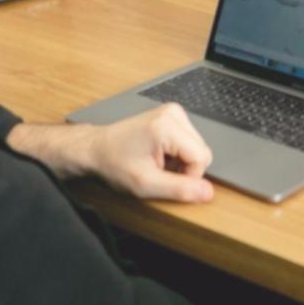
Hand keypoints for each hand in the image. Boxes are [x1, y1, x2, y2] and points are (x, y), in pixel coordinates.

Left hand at [87, 103, 213, 202]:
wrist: (95, 149)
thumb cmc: (114, 164)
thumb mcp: (145, 184)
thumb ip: (179, 189)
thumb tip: (208, 192)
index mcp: (167, 126)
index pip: (202, 157)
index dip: (188, 177)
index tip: (165, 180)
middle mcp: (173, 113)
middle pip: (202, 151)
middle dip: (185, 168)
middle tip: (158, 172)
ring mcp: (172, 112)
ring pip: (197, 147)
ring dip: (181, 162)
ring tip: (156, 163)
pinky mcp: (171, 116)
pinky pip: (189, 141)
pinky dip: (177, 154)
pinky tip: (158, 155)